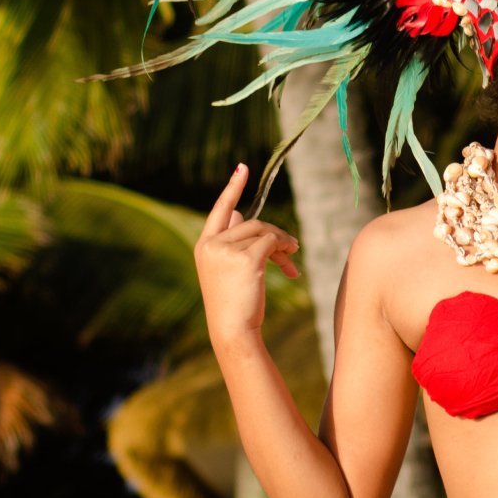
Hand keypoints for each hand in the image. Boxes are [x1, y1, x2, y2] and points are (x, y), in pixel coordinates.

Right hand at [195, 165, 300, 349]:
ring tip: (293, 258)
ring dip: (283, 243)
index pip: (220, 210)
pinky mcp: (245, 258)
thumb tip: (244, 212)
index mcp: (204, 246)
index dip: (232, 188)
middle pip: (253, 223)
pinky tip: (291, 268)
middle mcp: (211, 244)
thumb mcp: (228, 270)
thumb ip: (234, 241)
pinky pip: (272, 243)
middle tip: (292, 249)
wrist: (232, 330)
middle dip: (275, 235)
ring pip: (264, 232)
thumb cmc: (233, 303)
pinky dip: (285, 251)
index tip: (243, 168)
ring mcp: (226, 250)